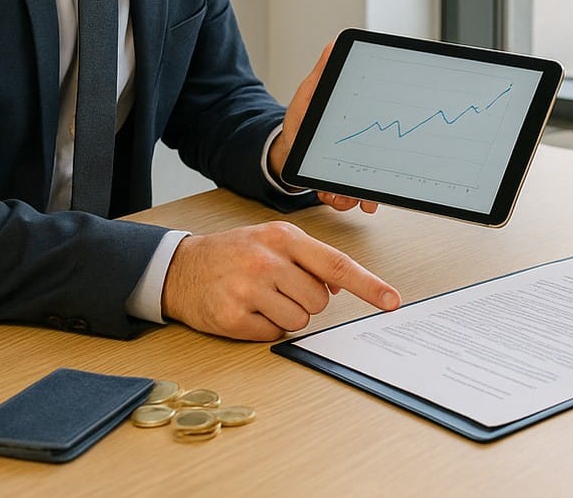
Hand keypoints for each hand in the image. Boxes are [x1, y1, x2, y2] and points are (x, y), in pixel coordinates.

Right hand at [162, 220, 399, 340]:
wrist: (181, 268)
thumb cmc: (234, 253)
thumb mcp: (272, 241)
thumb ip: (309, 259)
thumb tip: (339, 287)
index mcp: (283, 238)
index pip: (336, 264)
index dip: (368, 285)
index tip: (391, 301)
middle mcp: (267, 261)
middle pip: (319, 300)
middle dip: (306, 300)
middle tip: (279, 288)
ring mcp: (248, 290)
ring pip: (299, 320)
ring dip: (286, 315)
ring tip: (261, 298)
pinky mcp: (233, 318)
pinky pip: (273, 334)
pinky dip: (265, 327)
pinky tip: (247, 310)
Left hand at [266, 43, 377, 213]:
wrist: (286, 141)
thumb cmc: (304, 116)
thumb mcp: (311, 92)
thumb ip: (323, 72)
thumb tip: (333, 45)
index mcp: (361, 129)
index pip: (384, 139)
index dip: (390, 155)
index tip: (388, 165)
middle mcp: (362, 151)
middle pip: (379, 172)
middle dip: (373, 190)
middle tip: (368, 200)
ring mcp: (350, 169)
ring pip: (363, 189)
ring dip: (353, 198)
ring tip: (337, 196)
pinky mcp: (336, 182)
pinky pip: (344, 196)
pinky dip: (338, 199)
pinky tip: (327, 195)